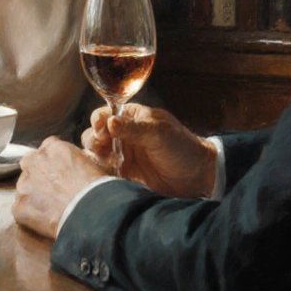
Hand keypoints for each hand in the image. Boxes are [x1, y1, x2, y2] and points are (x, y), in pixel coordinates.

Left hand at [13, 137, 110, 239]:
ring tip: (52, 209)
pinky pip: (21, 210)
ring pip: (24, 188)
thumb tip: (74, 167)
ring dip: (34, 196)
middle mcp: (33, 162)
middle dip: (38, 175)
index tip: (60, 172)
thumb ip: (74, 160)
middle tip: (53, 190)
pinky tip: (46, 220)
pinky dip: (31, 215)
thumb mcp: (90, 163)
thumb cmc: (96, 189)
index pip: (47, 148)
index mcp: (52, 148)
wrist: (90, 212)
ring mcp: (24, 185)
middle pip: (30, 165)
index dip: (54, 162)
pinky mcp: (19, 207)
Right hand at [82, 104, 217, 198]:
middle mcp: (123, 136)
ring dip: (93, 156)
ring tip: (102, 162)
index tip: (101, 129)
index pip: (106, 114)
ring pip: (96, 154)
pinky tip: (102, 175)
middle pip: (95, 134)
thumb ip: (133, 128)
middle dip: (93, 139)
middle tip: (100, 147)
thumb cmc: (182, 147)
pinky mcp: (123, 176)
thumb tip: (109, 121)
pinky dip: (98, 172)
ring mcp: (122, 156)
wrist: (197, 177)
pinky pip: (103, 172)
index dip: (99, 120)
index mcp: (131, 118)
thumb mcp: (158, 133)